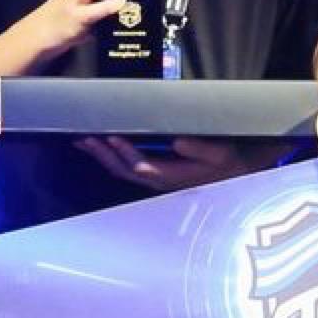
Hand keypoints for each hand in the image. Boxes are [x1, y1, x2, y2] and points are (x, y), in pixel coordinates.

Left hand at [75, 134, 259, 193]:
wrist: (234, 171)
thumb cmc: (226, 160)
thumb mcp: (220, 154)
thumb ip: (200, 148)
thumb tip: (177, 142)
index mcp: (172, 176)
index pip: (141, 166)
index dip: (125, 152)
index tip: (111, 137)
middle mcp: (158, 180)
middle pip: (122, 169)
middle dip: (103, 154)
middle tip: (84, 137)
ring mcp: (154, 178)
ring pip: (120, 169)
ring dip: (101, 155)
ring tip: (83, 140)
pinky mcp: (153, 172)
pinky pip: (125, 165)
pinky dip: (110, 155)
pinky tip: (100, 145)